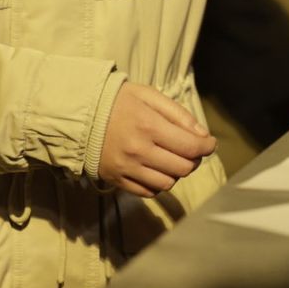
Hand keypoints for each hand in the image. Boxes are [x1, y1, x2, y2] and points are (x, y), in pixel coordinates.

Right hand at [98, 83, 217, 197]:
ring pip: (167, 183)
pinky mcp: (116, 180)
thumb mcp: (149, 96)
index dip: (207, 147)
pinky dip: (158, 183)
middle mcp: (138, 151)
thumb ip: (178, 114)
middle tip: (192, 150)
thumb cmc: (118, 101)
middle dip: (194, 159)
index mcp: (149, 126)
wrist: (79, 115)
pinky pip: (148, 192)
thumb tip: (202, 135)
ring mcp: (126, 168)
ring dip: (177, 173)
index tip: (209, 143)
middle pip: (183, 168)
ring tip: (173, 159)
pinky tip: (157, 169)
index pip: (190, 147)